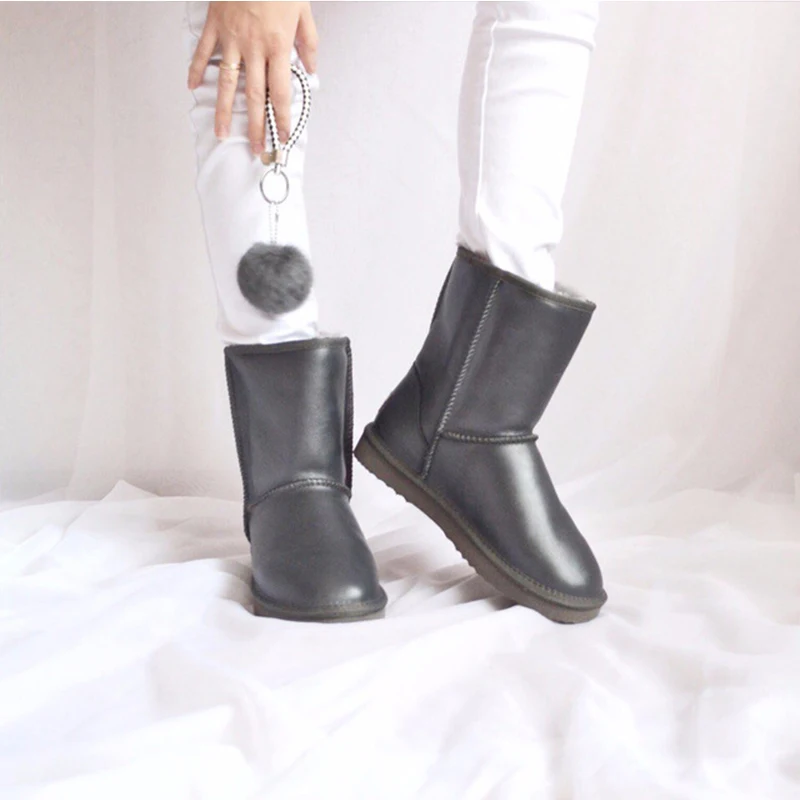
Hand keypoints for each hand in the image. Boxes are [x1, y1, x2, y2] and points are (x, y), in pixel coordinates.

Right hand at [188, 1, 317, 153]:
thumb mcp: (304, 12)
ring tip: (222, 133)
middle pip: (254, 97)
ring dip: (224, 111)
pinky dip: (196, 70)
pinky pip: (203, 52)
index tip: (282, 138)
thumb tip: (310, 71)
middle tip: (256, 150)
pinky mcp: (215, 25)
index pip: (280, 93)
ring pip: (227, 83)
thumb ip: (309, 44)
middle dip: (256, 127)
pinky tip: (192, 88)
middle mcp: (254, 48)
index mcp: (278, 47)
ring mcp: (232, 38)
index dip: (281, 119)